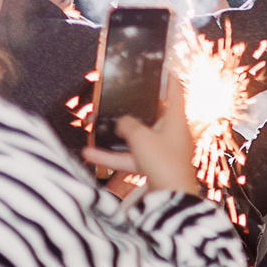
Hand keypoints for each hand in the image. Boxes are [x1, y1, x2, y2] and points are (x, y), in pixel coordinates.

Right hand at [82, 63, 201, 196]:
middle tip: (120, 100)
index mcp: (176, 120)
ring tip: (93, 130)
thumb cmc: (163, 162)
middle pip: (152, 115)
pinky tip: (90, 154)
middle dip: (132, 110)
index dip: (168, 78)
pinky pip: (131, 157)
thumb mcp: (140, 137)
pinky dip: (113, 156)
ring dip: (116, 137)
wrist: (171, 197)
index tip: (161, 68)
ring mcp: (163, 150)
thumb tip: (122, 122)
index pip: (175, 91)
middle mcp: (172, 133)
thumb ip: (127, 124)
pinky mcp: (154, 166)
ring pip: (137, 139)